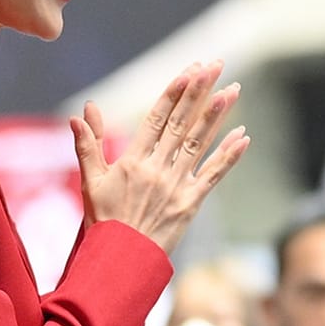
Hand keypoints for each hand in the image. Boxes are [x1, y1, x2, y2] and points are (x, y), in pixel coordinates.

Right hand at [71, 63, 250, 252]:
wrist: (120, 260)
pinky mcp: (191, 203)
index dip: (174, 92)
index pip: (156, 117)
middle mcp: (157, 169)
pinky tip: (243, 136)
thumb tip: (81, 112)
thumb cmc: (102, 221)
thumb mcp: (90, 181)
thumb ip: (88, 144)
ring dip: (217, 116)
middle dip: (200, 92)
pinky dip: (228, 155)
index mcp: (132, 160)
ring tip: (232, 90)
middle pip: (181, 123)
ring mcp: (176, 185)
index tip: (188, 69)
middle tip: (216, 65)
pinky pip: (213, 175)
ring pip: (199, 143)